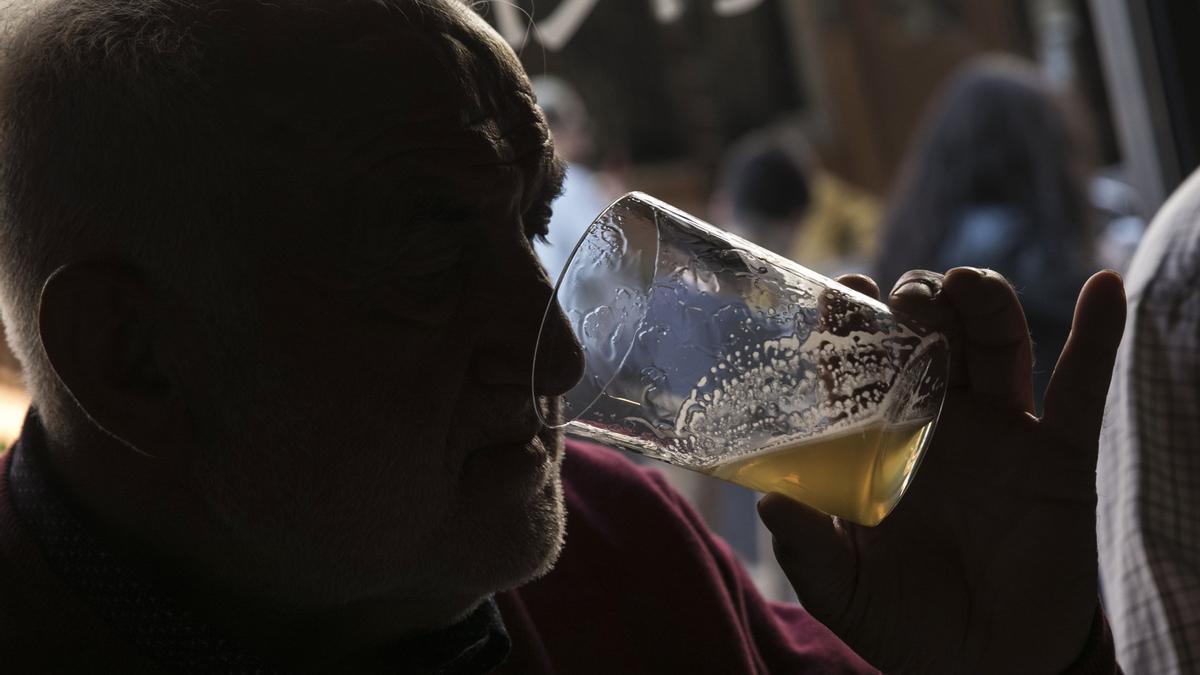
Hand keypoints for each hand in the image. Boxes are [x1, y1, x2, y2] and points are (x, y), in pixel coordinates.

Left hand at [758, 267, 1124, 673]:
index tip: (845, 291)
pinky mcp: (1059, 455)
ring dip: (983, 304)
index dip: (851, 323)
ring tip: (962, 287)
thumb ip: (808, 549)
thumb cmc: (909, 625)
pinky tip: (1104, 285)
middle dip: (916, 303)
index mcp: (880, 442)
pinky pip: (1083, 387)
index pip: (860, 365)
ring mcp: (1000, 433)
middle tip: (907, 302)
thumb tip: (770, 500)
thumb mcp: (845, 593)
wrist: (993, 669)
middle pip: (928, 336)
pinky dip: (1099, 335)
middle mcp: (938, 423)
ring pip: (995, 344)